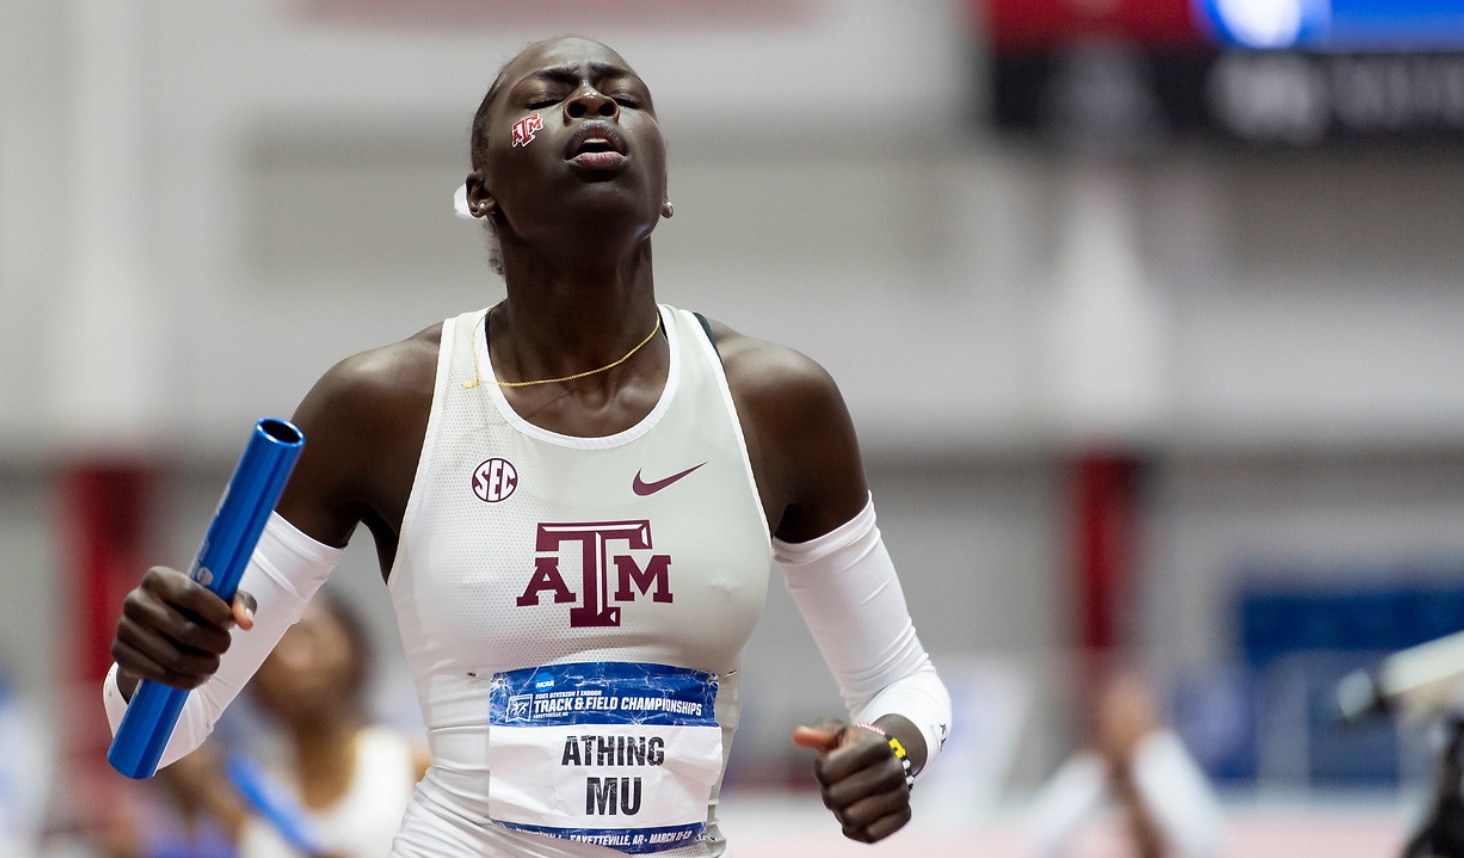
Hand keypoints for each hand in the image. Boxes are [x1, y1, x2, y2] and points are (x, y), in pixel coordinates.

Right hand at [111, 566, 256, 695]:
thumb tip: (245, 622)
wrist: (158, 632)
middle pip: (186, 631)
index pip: (192, 594)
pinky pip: (159, 674)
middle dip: (215, 643)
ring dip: (203, 666)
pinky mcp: (120, 654)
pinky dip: (186, 681)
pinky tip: (197, 677)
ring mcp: (124, 628)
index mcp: (158, 578)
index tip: (230, 624)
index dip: (217, 612)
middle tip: (225, 647)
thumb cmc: (196, 610)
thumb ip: (240, 603)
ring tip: (213, 664)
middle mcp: (135, 600)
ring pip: (175, 658)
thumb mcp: (220, 601)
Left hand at [792, 718, 911, 842]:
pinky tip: (857, 818)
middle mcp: (894, 768)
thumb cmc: (854, 747)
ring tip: (847, 802)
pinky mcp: (904, 814)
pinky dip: (856, 831)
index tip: (828, 767)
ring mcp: (902, 792)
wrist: (887, 760)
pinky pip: (870, 835)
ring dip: (841, 813)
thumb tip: (798, 736)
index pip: (827, 770)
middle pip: (836, 797)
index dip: (820, 772)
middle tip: (836, 787)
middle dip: (829, 794)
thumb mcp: (838, 734)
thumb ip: (818, 733)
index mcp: (877, 744)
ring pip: (852, 818)